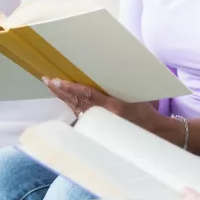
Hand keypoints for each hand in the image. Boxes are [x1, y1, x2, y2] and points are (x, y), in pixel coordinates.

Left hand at [42, 77, 160, 131]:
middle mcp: (103, 116)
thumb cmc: (143, 109)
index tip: (57, 80)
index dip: (70, 88)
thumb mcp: (133, 93)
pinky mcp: (97, 129)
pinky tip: (63, 96)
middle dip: (61, 91)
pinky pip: (80, 114)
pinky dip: (71, 104)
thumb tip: (101, 68)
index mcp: (113, 105)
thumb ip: (116, 84)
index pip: (87, 95)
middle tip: (48, 79)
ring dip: (63, 97)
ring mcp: (99, 124)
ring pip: (75, 108)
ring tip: (52, 85)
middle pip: (76, 102)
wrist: (151, 131)